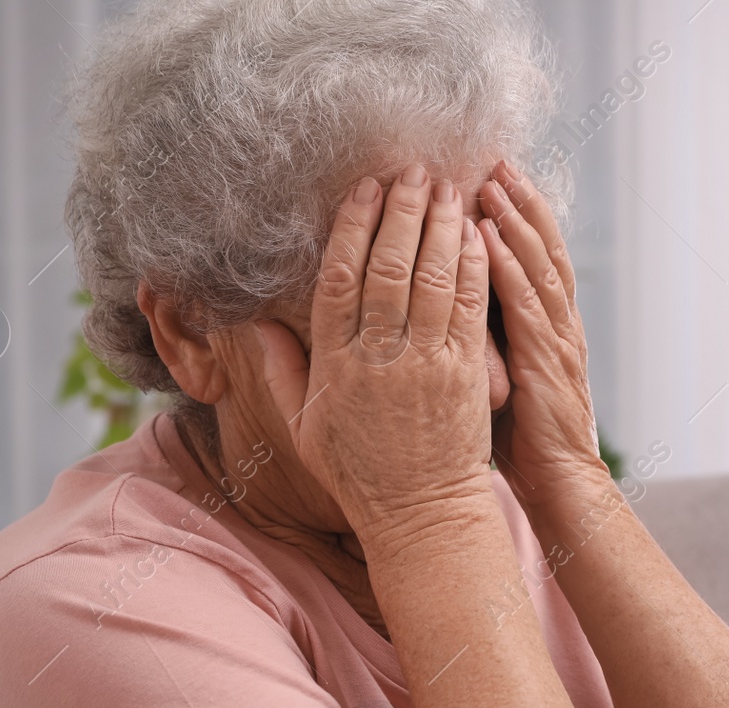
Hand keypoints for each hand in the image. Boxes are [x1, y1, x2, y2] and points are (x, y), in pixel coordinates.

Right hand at [258, 166, 495, 544]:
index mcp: (334, 366)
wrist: (421, 516)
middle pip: (387, 266)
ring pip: (431, 279)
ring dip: (440, 226)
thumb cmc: (360, 475)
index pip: (339, 279)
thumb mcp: (304, 427)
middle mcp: (378, 359)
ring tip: (448, 186)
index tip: (364, 189)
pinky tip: (475, 234)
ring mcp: (424, 366)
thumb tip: (254, 323)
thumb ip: (280, 371)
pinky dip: (472, 266)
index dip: (352, 226)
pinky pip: (468, 309)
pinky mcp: (464, 377)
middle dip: (402, 211)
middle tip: (413, 169)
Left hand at [479, 162, 613, 512]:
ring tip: (490, 181)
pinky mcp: (546, 363)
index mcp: (546, 327)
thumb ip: (478, 336)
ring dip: (513, 220)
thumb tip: (441, 305)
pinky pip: (525, 306)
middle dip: (518, 202)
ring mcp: (556, 341)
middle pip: (539, 249)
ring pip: (536, 266)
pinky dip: (506, 266)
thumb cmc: (519, 438)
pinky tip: (486, 236)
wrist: (561, 483)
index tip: (488, 177)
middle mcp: (556, 324)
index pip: (531, 257)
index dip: (515, 216)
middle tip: (493, 160)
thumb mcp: (495, 375)